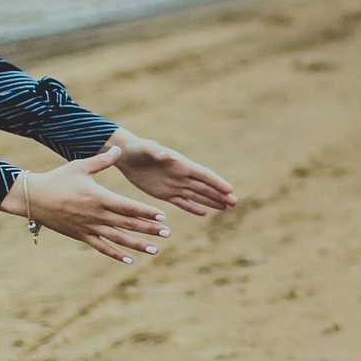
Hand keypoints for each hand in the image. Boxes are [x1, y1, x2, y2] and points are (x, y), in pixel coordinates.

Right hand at [3, 149, 170, 262]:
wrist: (34, 198)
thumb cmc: (58, 179)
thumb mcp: (81, 166)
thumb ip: (103, 161)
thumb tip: (118, 149)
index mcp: (100, 198)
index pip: (129, 207)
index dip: (146, 212)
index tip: (162, 217)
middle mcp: (97, 215)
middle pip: (128, 224)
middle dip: (149, 229)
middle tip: (167, 233)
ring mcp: (89, 227)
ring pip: (118, 238)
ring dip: (137, 244)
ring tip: (155, 250)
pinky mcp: (81, 235)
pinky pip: (102, 247)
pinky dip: (116, 254)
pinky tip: (129, 260)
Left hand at [106, 128, 238, 216]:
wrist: (126, 156)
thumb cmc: (138, 149)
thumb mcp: (147, 149)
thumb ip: (157, 152)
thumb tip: (168, 155)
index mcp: (181, 164)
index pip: (204, 175)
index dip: (217, 182)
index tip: (229, 190)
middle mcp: (181, 175)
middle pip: (205, 187)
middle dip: (219, 195)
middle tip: (234, 203)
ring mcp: (174, 185)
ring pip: (196, 196)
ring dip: (211, 201)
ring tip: (225, 207)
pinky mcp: (164, 193)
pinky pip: (181, 202)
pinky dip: (192, 207)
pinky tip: (204, 212)